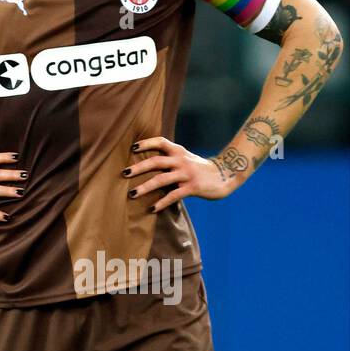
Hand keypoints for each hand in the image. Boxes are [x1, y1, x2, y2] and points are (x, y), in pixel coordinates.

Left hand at [122, 137, 242, 211]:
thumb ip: (170, 158)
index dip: (146, 143)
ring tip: (132, 194)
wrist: (225, 175)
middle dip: (139, 168)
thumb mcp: (185, 158)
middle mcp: (181, 160)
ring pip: (162, 179)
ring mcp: (186, 174)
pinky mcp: (192, 188)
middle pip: (156, 161)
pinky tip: (152, 209)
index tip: (132, 148)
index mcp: (179, 151)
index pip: (160, 142)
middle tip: (124, 173)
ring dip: (145, 187)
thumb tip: (147, 163)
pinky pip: (173, 195)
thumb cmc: (200, 168)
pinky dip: (161, 203)